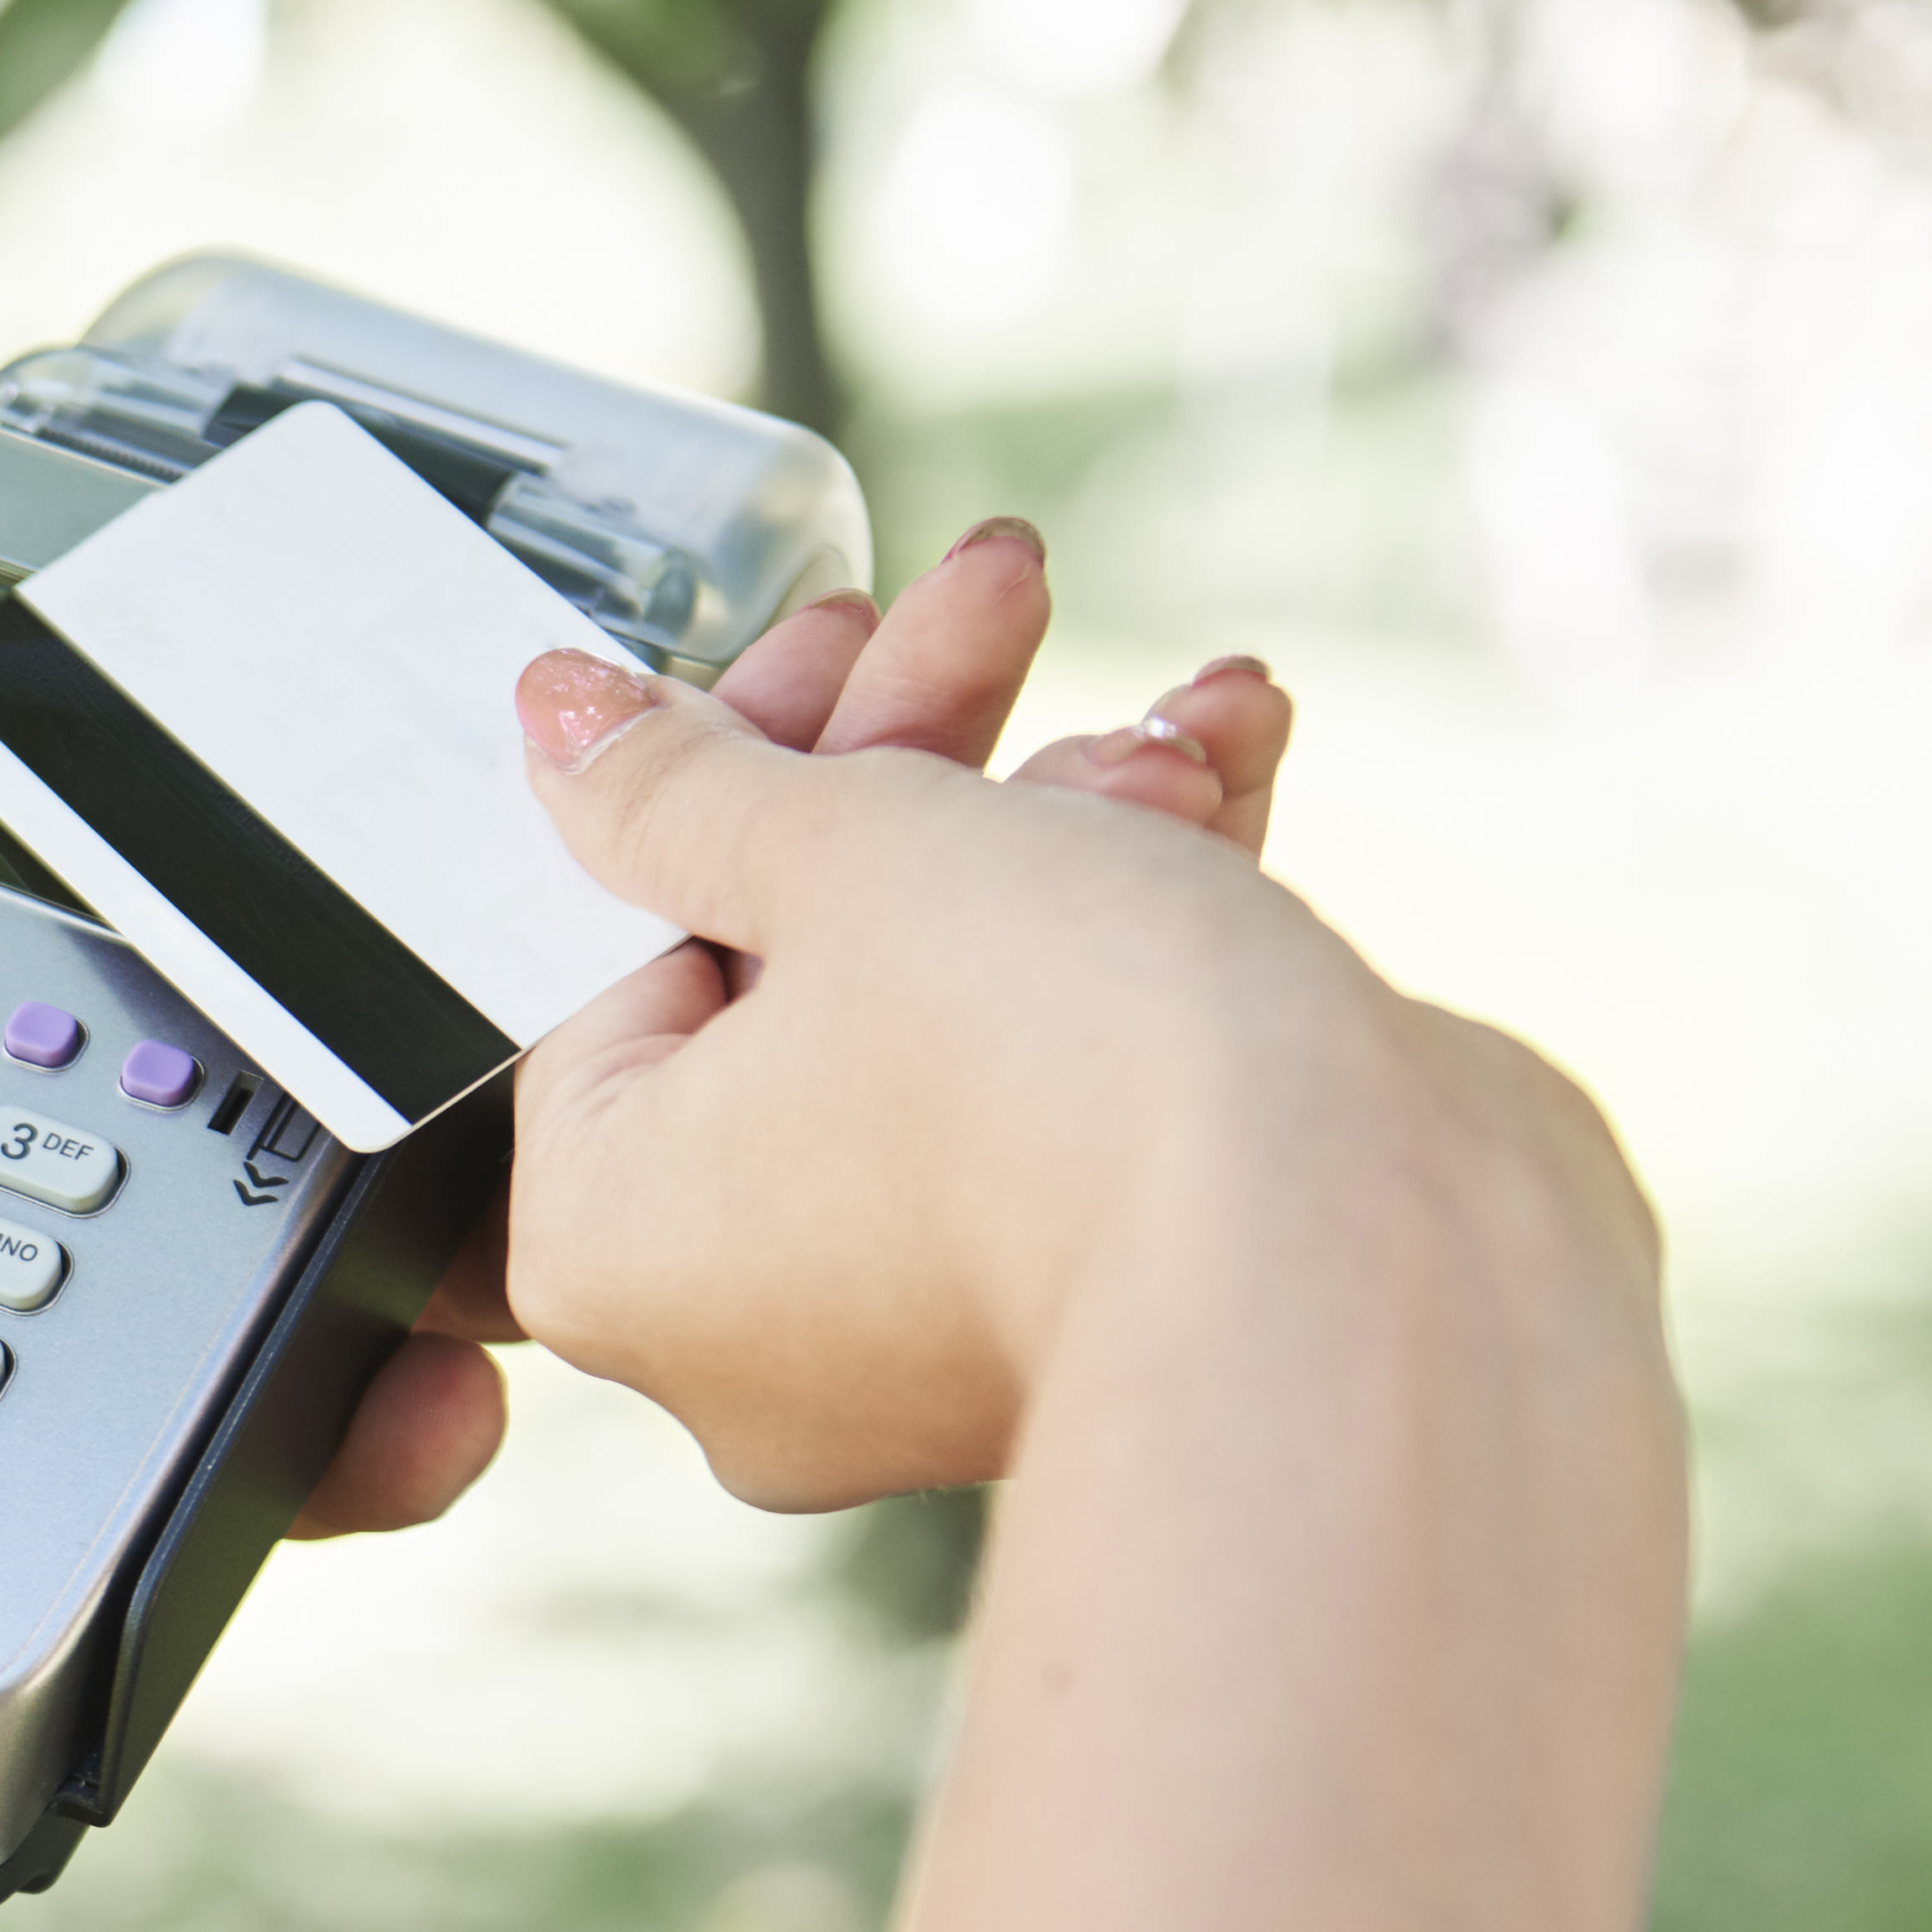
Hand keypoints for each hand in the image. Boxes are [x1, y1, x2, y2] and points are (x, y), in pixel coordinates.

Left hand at [299, 519, 1185, 1532]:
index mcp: (611, 1242)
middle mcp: (742, 1326)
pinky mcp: (1093, 1301)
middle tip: (997, 599)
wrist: (1369, 1246)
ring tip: (1184, 716)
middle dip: (927, 760)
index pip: (624, 962)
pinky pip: (1068, 1092)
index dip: (732, 769)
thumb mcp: (840, 850)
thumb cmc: (1073, 1073)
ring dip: (1071, 819)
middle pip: (796, 973)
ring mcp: (923, 1332)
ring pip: (959, 1015)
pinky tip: (1232, 765)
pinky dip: (1143, 932)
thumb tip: (562, 726)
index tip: (826, 643)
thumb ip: (686, 787)